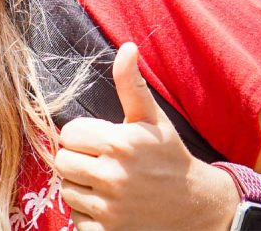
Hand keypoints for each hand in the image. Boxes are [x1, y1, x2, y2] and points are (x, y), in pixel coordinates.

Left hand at [54, 43, 235, 229]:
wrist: (199, 207)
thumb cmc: (169, 157)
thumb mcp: (152, 119)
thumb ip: (132, 84)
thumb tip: (127, 46)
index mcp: (120, 143)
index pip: (67, 134)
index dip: (82, 137)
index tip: (101, 142)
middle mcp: (113, 177)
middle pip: (61, 162)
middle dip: (77, 160)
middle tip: (100, 162)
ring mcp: (111, 209)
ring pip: (66, 189)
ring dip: (81, 187)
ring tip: (106, 184)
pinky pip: (76, 218)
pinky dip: (87, 214)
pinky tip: (109, 207)